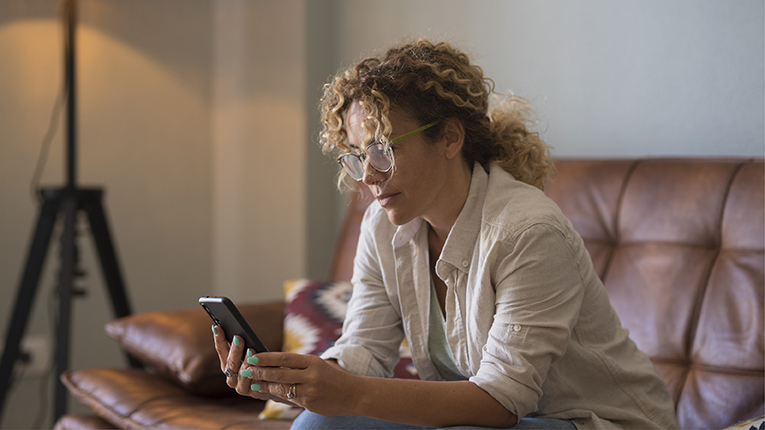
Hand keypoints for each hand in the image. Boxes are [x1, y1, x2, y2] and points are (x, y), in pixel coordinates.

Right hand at [211, 325, 284, 402]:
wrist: (278, 383)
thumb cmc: (264, 363)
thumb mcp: (254, 352)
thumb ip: (245, 344)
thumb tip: (240, 330)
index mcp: (228, 364)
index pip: (221, 350)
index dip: (219, 339)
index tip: (217, 327)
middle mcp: (231, 376)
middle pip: (229, 363)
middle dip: (234, 350)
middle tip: (238, 337)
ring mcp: (240, 386)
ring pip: (240, 374)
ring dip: (245, 361)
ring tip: (251, 350)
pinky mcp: (252, 393)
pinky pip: (252, 383)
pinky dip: (255, 374)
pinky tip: (259, 365)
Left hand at [241, 352, 358, 415]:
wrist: (352, 394)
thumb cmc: (331, 377)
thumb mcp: (317, 365)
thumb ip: (297, 366)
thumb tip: (271, 365)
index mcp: (313, 362)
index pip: (285, 357)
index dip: (267, 358)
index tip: (253, 356)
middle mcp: (311, 375)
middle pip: (280, 373)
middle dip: (261, 372)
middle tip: (246, 370)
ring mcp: (310, 391)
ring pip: (282, 388)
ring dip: (265, 386)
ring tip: (253, 383)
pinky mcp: (310, 404)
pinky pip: (290, 399)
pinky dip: (278, 395)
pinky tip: (268, 393)